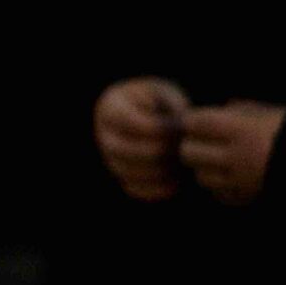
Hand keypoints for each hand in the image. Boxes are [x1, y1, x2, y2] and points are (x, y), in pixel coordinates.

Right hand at [94, 76, 190, 201]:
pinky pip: (134, 189)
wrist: (153, 116)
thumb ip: (171, 107)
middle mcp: (104, 134)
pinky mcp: (122, 176)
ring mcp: (110, 157)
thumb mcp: (166, 94)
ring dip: (158, 172)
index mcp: (111, 107)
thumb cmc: (163, 103)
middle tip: (181, 150)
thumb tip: (175, 129)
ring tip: (180, 165)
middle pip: (123, 149)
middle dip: (157, 152)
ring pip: (127, 171)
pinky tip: (176, 182)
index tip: (178, 128)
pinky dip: (156, 189)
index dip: (155, 128)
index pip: (126, 121)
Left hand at [179, 101, 285, 205]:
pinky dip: (221, 187)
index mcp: (243, 131)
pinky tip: (234, 177)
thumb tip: (225, 108)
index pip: (194, 123)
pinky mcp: (250, 200)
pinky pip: (220, 196)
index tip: (201, 121)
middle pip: (189, 152)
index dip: (195, 120)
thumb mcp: (276, 114)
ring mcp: (242, 182)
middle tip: (205, 142)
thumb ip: (247, 110)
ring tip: (220, 161)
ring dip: (205, 168)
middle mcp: (238, 158)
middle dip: (194, 145)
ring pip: (201, 177)